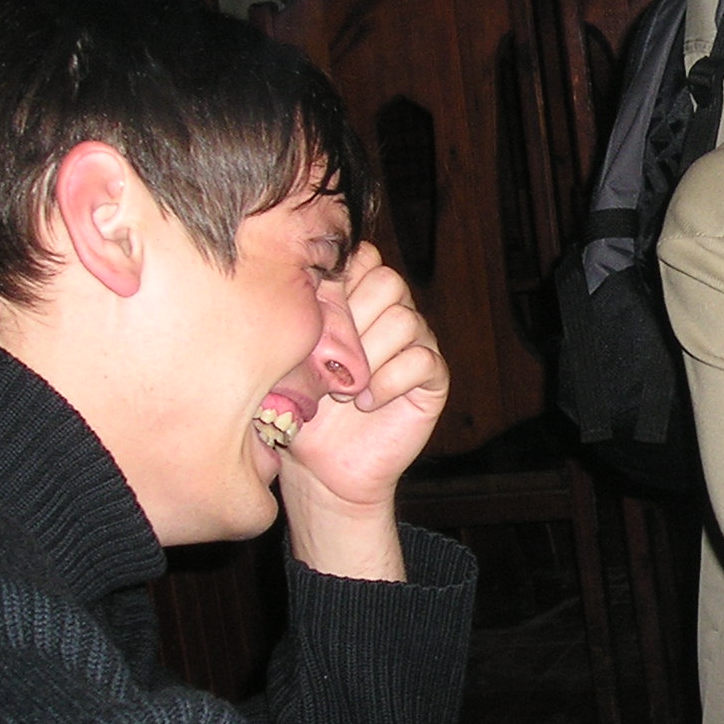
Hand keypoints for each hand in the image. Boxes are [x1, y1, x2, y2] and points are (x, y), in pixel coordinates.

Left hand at [279, 245, 447, 577]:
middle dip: (353, 321)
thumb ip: (304, 316)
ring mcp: (416, 344)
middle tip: (330, 361)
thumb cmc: (300, 409)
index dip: (341, 279)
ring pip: (405, 320)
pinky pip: (422, 359)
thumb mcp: (291, 357)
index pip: (362, 256)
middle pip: (387, 282)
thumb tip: (306, 286)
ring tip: (345, 389)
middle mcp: (391, 314)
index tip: (315, 316)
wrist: (322, 467)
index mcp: (357, 298)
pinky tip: (368, 402)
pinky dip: (390, 381)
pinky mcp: (432, 378)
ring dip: (369, 357)